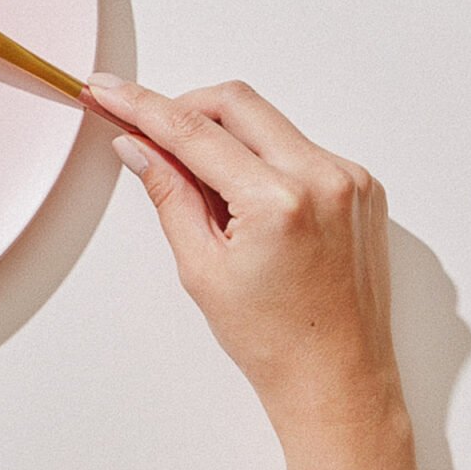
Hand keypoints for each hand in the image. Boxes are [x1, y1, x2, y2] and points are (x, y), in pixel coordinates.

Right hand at [86, 74, 424, 469]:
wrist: (337, 379)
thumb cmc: (275, 340)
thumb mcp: (201, 267)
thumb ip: (168, 192)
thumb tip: (138, 146)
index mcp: (281, 201)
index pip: (193, 131)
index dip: (141, 106)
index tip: (109, 90)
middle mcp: (324, 178)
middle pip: (235, 103)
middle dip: (183, 109)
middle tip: (146, 132)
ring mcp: (350, 179)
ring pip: (266, 121)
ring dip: (223, 135)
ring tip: (203, 188)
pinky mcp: (361, 186)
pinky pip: (296, 145)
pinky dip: (259, 156)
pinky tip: (243, 199)